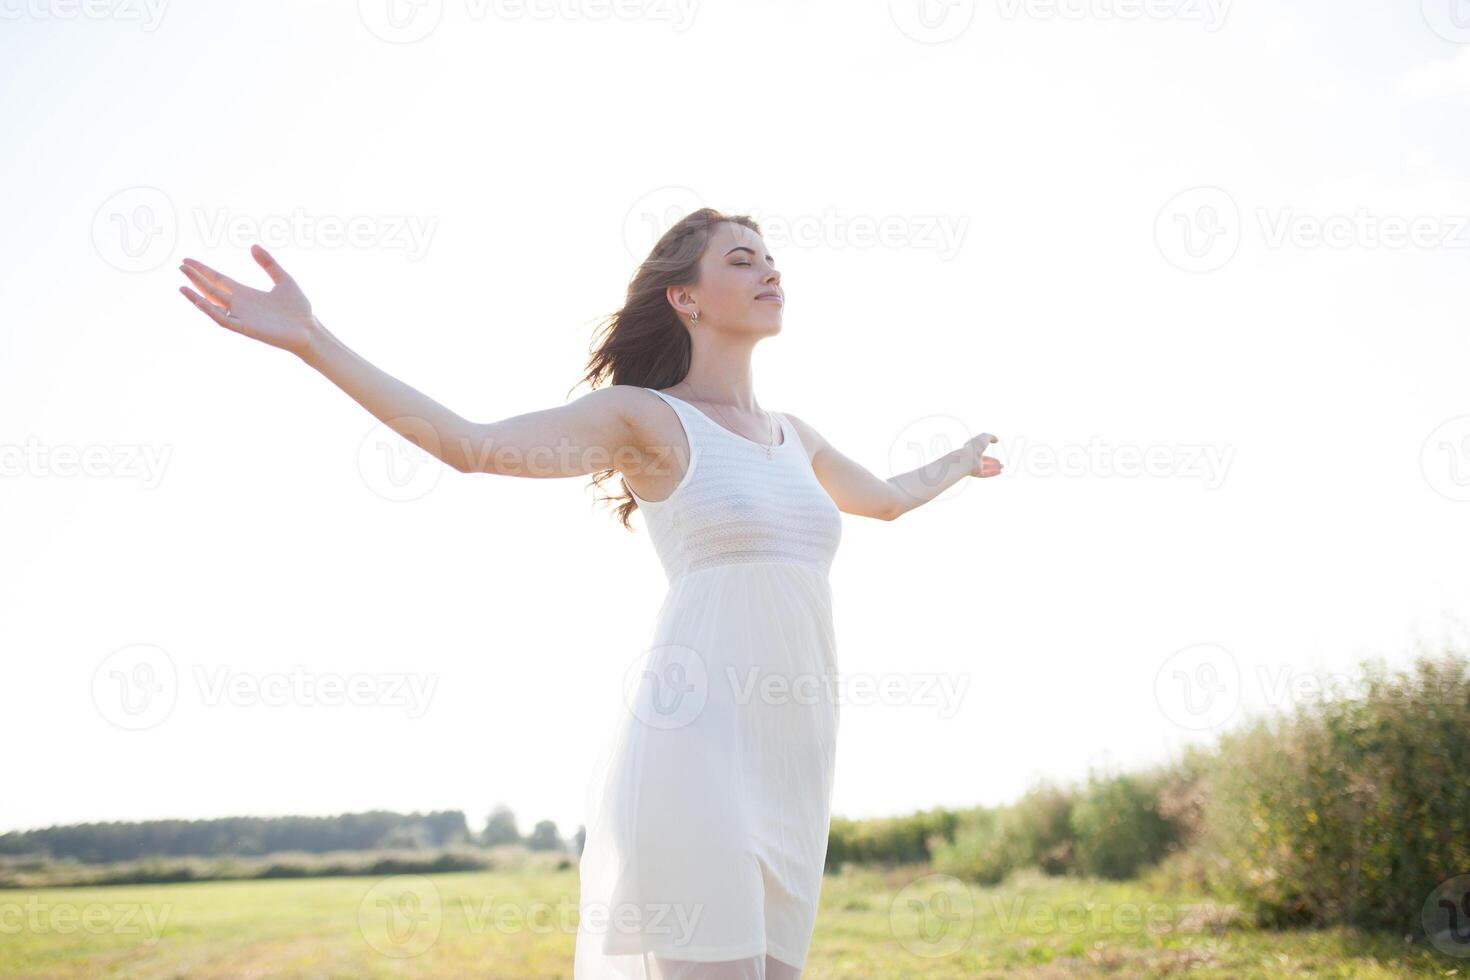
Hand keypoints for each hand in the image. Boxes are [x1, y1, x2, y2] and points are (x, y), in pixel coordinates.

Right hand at [178, 244, 317, 356]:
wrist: (309, 329)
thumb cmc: (299, 308)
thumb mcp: (283, 279)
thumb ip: (268, 263)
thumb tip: (252, 246)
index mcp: (246, 293)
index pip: (219, 280)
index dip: (204, 270)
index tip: (188, 260)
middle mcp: (240, 305)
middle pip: (212, 289)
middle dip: (196, 279)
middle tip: (181, 266)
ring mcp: (242, 317)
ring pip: (213, 305)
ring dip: (197, 295)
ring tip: (182, 284)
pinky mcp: (246, 329)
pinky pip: (224, 320)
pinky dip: (211, 311)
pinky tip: (200, 301)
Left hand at [966, 433, 1002, 477]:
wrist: (968, 457)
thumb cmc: (975, 446)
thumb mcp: (984, 437)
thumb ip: (991, 437)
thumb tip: (996, 440)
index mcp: (972, 450)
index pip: (981, 453)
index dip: (989, 454)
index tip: (996, 455)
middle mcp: (972, 459)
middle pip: (984, 463)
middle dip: (993, 464)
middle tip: (1001, 464)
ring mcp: (974, 467)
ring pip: (985, 469)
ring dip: (994, 469)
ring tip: (1002, 468)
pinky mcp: (975, 473)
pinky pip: (985, 474)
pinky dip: (992, 473)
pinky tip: (1000, 472)